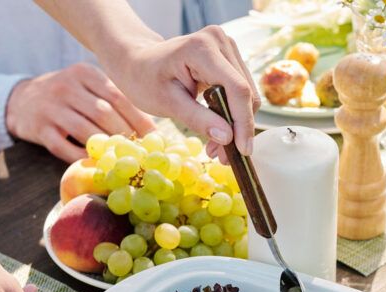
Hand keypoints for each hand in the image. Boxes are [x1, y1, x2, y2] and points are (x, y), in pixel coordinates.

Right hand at [6, 63, 155, 162]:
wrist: (22, 100)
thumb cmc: (67, 96)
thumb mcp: (86, 86)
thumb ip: (112, 98)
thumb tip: (150, 127)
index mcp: (84, 73)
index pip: (117, 96)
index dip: (138, 118)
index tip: (155, 137)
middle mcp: (66, 86)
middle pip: (103, 113)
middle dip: (126, 135)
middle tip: (143, 152)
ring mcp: (51, 108)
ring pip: (85, 131)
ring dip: (108, 148)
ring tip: (125, 160)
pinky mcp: (40, 129)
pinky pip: (65, 147)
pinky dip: (83, 158)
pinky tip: (99, 165)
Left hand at [106, 26, 259, 155]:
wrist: (138, 62)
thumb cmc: (145, 80)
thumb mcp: (167, 103)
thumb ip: (198, 119)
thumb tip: (228, 138)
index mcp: (202, 48)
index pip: (236, 88)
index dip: (243, 122)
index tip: (242, 151)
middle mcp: (219, 41)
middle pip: (245, 92)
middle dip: (239, 128)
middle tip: (222, 156)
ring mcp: (226, 47)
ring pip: (247, 94)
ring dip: (237, 124)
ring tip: (216, 146)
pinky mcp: (229, 57)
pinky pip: (241, 91)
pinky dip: (233, 114)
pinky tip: (218, 129)